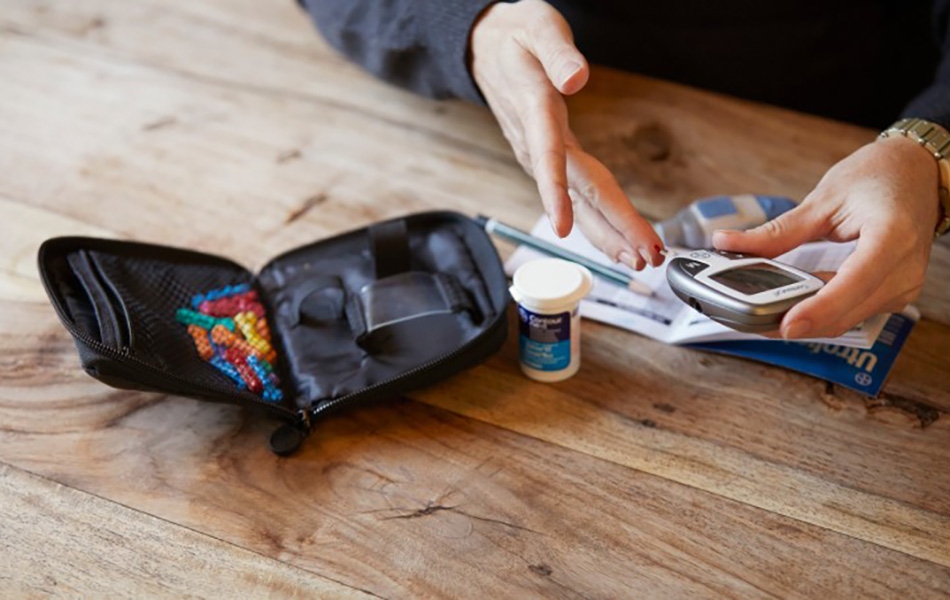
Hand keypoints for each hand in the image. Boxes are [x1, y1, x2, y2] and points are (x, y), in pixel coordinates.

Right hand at [470, 0, 663, 268]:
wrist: (488, 49)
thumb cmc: (516, 37)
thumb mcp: (536, 27)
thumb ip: (557, 52)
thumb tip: (577, 78)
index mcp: (536, 113)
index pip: (548, 158)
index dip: (555, 193)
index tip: (563, 227)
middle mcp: (537, 146)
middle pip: (577, 193)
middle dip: (611, 227)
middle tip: (644, 255)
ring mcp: (542, 159)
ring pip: (579, 204)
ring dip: (609, 235)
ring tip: (640, 260)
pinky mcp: (552, 163)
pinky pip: (579, 198)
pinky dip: (602, 223)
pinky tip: (621, 243)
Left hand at [714, 135, 938, 338]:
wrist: (917, 172)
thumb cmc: (880, 177)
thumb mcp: (824, 198)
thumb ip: (778, 230)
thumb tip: (728, 242)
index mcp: (891, 236)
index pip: (854, 283)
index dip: (819, 308)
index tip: (787, 324)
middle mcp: (904, 268)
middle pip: (848, 311)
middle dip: (801, 321)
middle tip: (754, 321)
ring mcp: (903, 285)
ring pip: (849, 319)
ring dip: (809, 321)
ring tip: (766, 315)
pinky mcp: (893, 293)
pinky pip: (853, 312)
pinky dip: (823, 312)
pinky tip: (794, 307)